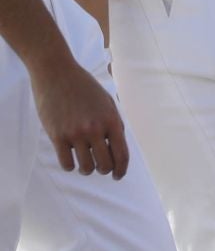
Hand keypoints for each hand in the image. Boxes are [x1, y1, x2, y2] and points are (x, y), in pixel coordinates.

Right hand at [28, 57, 127, 178]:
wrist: (58, 74)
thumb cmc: (85, 87)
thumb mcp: (107, 103)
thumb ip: (113, 124)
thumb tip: (117, 147)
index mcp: (112, 121)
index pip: (122, 154)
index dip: (122, 169)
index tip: (118, 176)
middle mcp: (95, 129)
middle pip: (105, 164)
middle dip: (104, 170)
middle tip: (100, 168)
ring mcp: (76, 134)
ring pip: (86, 167)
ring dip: (87, 169)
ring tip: (85, 164)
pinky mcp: (57, 136)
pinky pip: (66, 163)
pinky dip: (70, 166)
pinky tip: (71, 160)